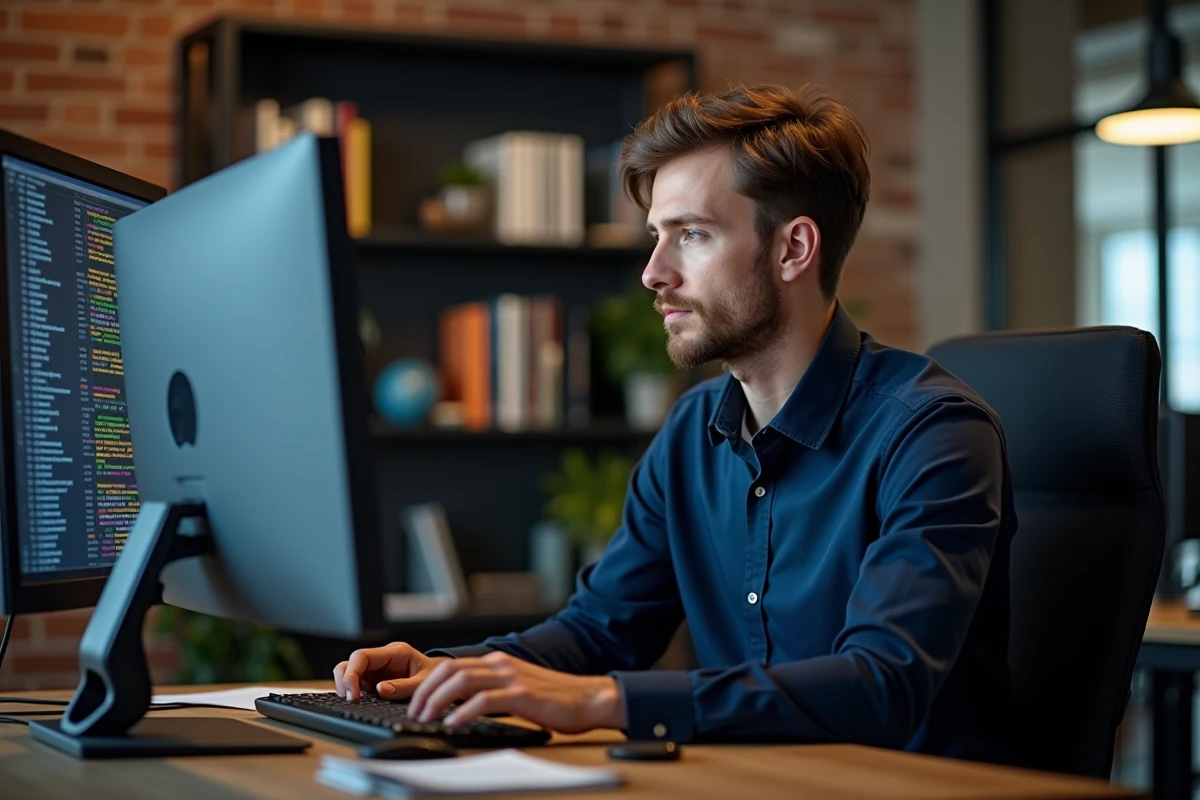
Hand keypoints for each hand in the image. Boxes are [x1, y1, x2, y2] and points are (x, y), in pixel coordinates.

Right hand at [333, 642, 449, 701]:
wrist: (442, 678)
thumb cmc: (435, 677)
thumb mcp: (424, 683)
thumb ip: (403, 687)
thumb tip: (380, 690)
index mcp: (395, 652)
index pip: (362, 656)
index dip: (352, 674)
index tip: (354, 695)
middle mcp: (382, 658)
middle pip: (351, 662)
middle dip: (345, 681)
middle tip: (351, 700)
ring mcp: (376, 668)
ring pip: (348, 670)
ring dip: (345, 685)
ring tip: (352, 701)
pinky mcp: (374, 679)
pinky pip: (355, 681)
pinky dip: (351, 690)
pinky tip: (356, 701)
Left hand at [408, 651, 626, 733]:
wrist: (589, 698)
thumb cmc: (555, 699)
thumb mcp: (517, 687)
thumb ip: (492, 689)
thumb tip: (460, 705)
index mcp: (497, 662)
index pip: (451, 666)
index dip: (427, 684)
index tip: (415, 703)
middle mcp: (501, 664)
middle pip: (449, 669)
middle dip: (425, 691)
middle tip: (415, 712)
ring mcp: (511, 677)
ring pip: (462, 681)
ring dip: (437, 700)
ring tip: (427, 719)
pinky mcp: (522, 694)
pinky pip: (484, 700)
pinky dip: (463, 711)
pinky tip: (453, 723)